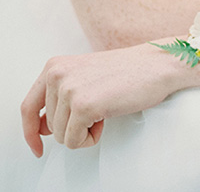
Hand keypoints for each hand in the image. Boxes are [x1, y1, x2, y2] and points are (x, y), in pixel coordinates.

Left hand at [21, 43, 181, 156]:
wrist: (160, 65)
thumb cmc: (131, 72)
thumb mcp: (85, 76)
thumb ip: (60, 96)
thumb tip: (42, 128)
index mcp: (55, 66)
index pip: (28, 107)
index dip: (30, 131)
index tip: (36, 145)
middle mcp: (57, 75)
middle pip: (49, 126)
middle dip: (74, 126)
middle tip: (99, 110)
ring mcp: (69, 90)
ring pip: (61, 136)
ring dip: (85, 132)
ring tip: (105, 111)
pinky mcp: (83, 106)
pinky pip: (75, 141)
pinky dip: (91, 138)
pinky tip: (107, 119)